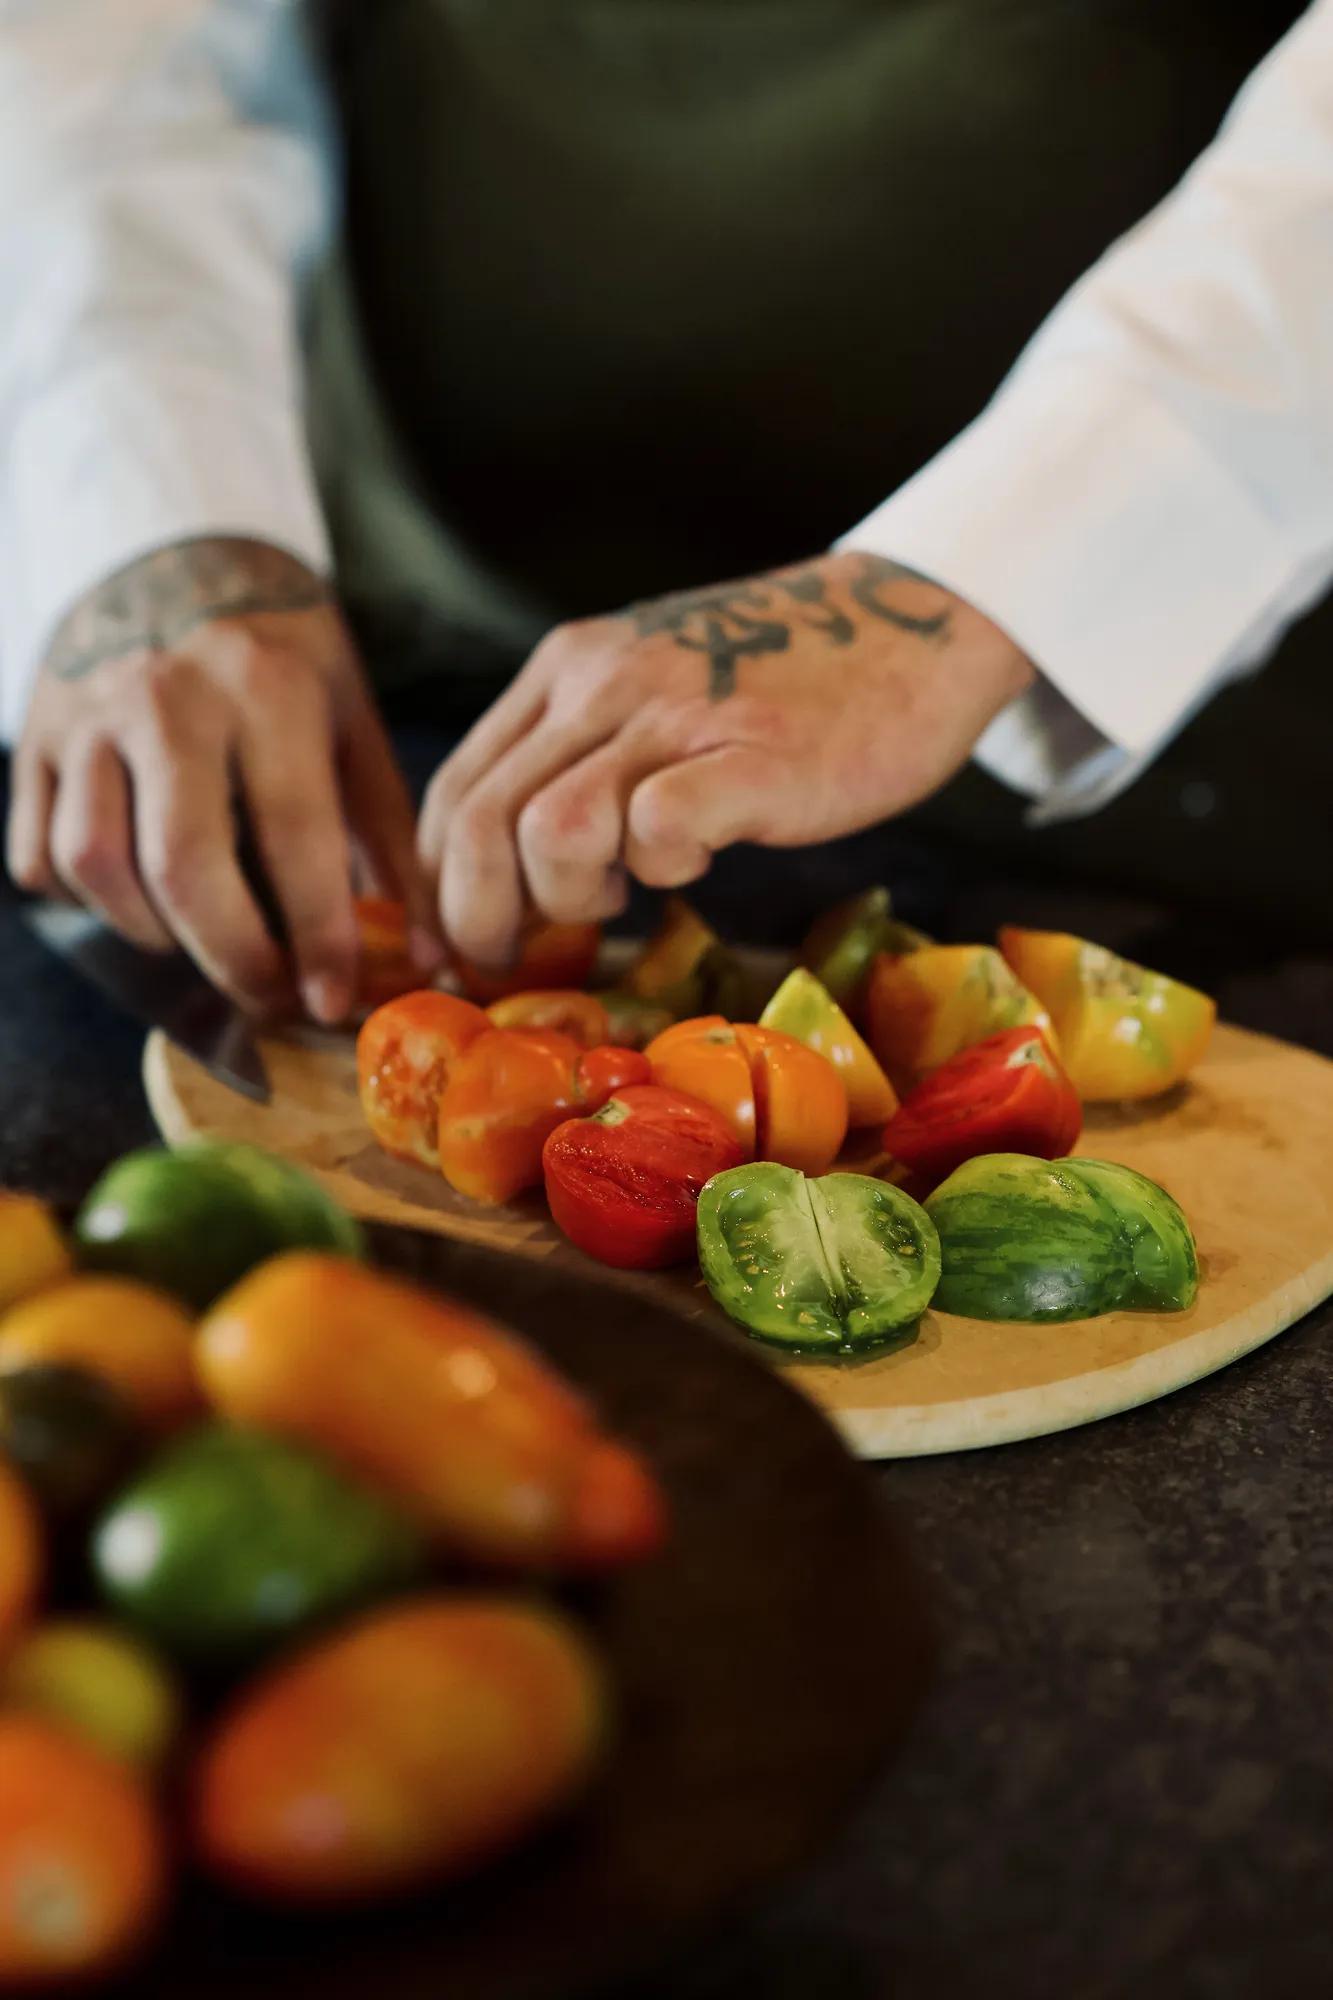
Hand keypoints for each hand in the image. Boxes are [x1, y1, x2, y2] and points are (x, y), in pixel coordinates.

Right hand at [7, 538, 435, 1020]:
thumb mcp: (352, 721)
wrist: (175, 555)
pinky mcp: (37, 738)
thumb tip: (430, 956)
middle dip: (234, 958)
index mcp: (266, 690)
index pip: (293, 838)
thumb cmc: (281, 654)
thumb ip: (389, 839)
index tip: (334, 1001)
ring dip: (153, 933)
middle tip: (271, 997)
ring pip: (96, 863)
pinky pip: (40, 852)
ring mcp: (89, 716)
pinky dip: (88, 902)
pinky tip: (140, 904)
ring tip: (204, 943)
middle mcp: (168, 699)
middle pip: (184, 867)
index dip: (316, 937)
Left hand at [419, 550, 1035, 967]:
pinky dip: (663, 868)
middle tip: (513, 956)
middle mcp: (604, 683)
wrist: (913, 618)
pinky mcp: (755, 756)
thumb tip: (516, 866)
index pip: (455, 787)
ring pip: (549, 830)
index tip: (468, 937)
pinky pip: (660, 829)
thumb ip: (584, 754)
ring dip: (569, 892)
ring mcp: (678, 715)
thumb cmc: (785, 679)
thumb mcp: (653, 689)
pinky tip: (696, 858)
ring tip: (622, 891)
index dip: (440, 881)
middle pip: (479, 820)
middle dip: (478, 914)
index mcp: (569, 669)